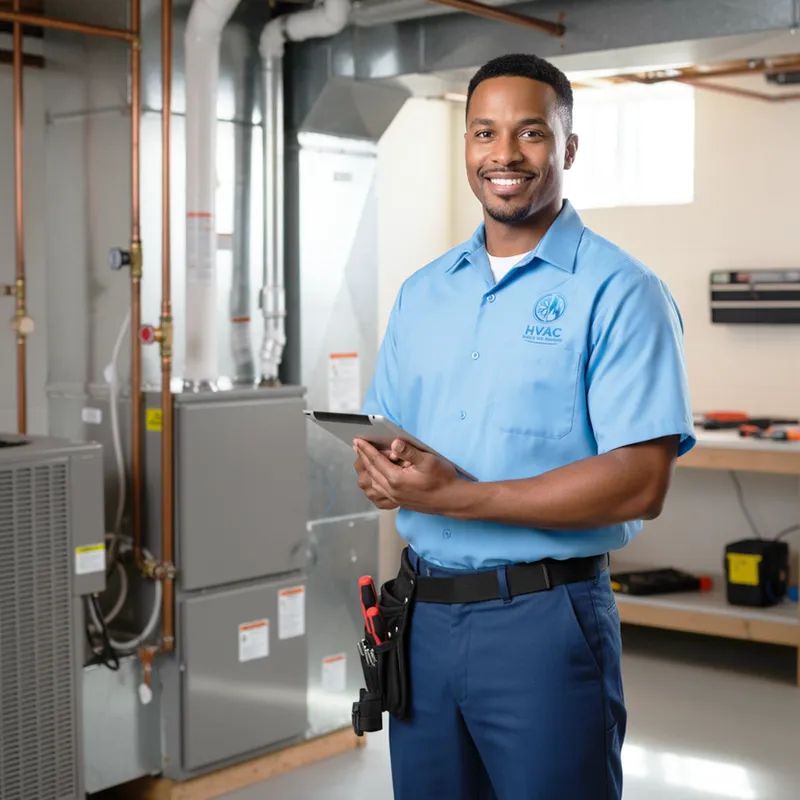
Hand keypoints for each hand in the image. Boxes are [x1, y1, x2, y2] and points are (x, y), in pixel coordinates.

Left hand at [353, 437, 468, 515]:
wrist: (452, 500)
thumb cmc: (443, 480)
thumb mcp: (428, 461)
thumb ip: (409, 452)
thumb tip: (393, 444)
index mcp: (397, 479)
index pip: (376, 461)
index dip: (366, 449)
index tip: (357, 440)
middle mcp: (393, 490)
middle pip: (372, 471)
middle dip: (363, 457)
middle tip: (356, 446)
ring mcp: (396, 498)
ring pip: (375, 482)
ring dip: (368, 469)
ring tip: (364, 459)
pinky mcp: (401, 502)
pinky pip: (381, 491)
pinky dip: (375, 480)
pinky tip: (376, 477)